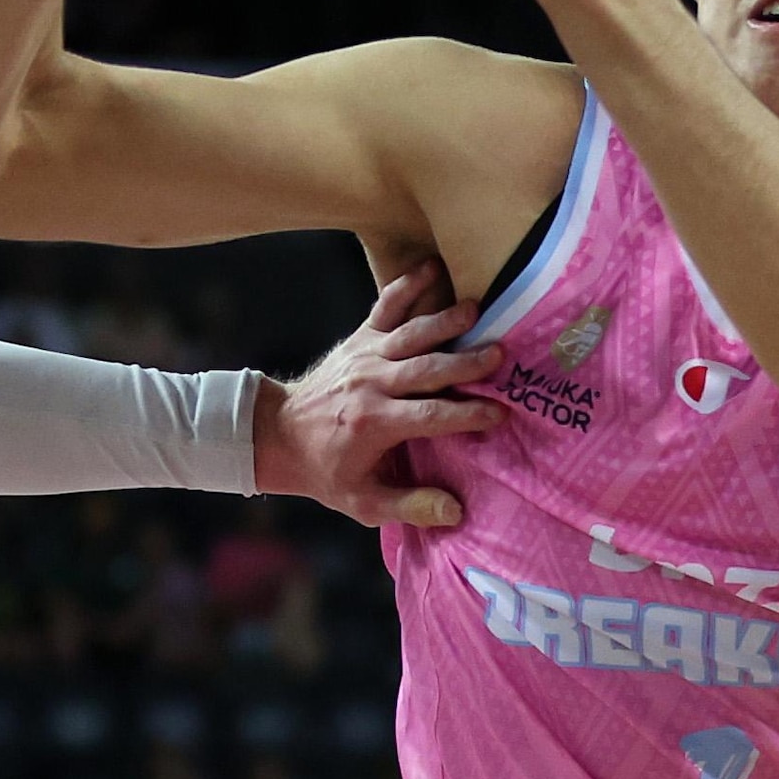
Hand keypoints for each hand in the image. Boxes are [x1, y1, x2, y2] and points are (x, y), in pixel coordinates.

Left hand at [254, 259, 500, 527]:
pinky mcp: (359, 339)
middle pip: (427, 369)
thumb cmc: (327, 470)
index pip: (431, 416)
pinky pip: (386, 307)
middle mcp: (371, 385)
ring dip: (444, 321)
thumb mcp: (363, 501)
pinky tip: (431, 267)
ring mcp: (365, 357)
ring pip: (411, 334)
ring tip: (477, 311)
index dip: (467, 415)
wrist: (279, 435)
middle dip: (465, 362)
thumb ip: (410, 506)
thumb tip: (456, 511)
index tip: (499, 414)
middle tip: (500, 354)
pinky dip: (407, 285)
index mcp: (375, 424)